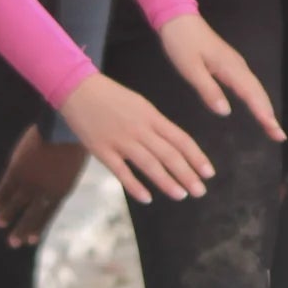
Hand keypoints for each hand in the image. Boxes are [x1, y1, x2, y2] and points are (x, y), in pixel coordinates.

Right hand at [0, 124, 88, 246]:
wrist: (64, 130)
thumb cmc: (73, 142)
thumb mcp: (72, 163)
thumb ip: (62, 177)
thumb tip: (55, 183)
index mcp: (61, 191)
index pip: (48, 214)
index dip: (38, 227)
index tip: (31, 240)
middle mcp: (44, 192)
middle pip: (30, 216)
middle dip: (21, 230)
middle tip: (13, 243)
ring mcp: (29, 183)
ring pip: (15, 204)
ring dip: (7, 214)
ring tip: (1, 222)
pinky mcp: (16, 172)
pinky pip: (5, 188)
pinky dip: (0, 197)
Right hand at [56, 72, 213, 204]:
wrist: (79, 89)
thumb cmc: (112, 97)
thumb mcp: (141, 105)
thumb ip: (157, 125)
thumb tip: (175, 144)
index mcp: (152, 116)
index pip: (181, 140)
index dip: (197, 157)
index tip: (209, 172)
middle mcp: (140, 129)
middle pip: (169, 154)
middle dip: (187, 174)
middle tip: (201, 190)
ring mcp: (121, 140)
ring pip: (149, 164)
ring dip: (167, 182)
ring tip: (181, 195)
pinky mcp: (102, 150)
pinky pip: (121, 171)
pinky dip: (134, 185)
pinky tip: (147, 197)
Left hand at [157, 15, 283, 140]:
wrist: (178, 19)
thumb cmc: (182, 44)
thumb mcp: (190, 69)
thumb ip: (208, 90)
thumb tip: (225, 112)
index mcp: (230, 68)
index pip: (251, 94)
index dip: (263, 113)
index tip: (275, 130)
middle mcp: (238, 66)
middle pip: (258, 92)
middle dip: (269, 114)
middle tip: (279, 136)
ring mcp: (235, 64)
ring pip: (255, 88)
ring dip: (264, 107)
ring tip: (271, 126)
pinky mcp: (230, 64)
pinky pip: (248, 84)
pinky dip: (255, 98)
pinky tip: (255, 106)